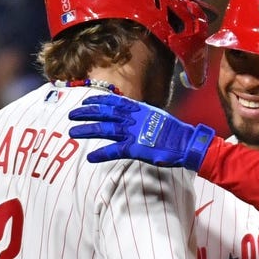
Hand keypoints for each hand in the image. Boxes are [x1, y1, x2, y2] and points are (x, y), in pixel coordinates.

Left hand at [68, 94, 215, 169]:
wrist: (187, 143)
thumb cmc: (174, 134)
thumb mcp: (156, 118)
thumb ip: (142, 117)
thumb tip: (133, 117)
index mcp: (140, 109)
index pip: (115, 101)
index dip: (98, 100)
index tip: (86, 100)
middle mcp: (134, 118)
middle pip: (105, 112)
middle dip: (86, 113)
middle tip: (71, 115)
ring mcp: (134, 132)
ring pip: (105, 129)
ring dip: (87, 130)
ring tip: (72, 133)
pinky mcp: (136, 148)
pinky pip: (114, 150)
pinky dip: (101, 154)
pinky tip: (90, 158)